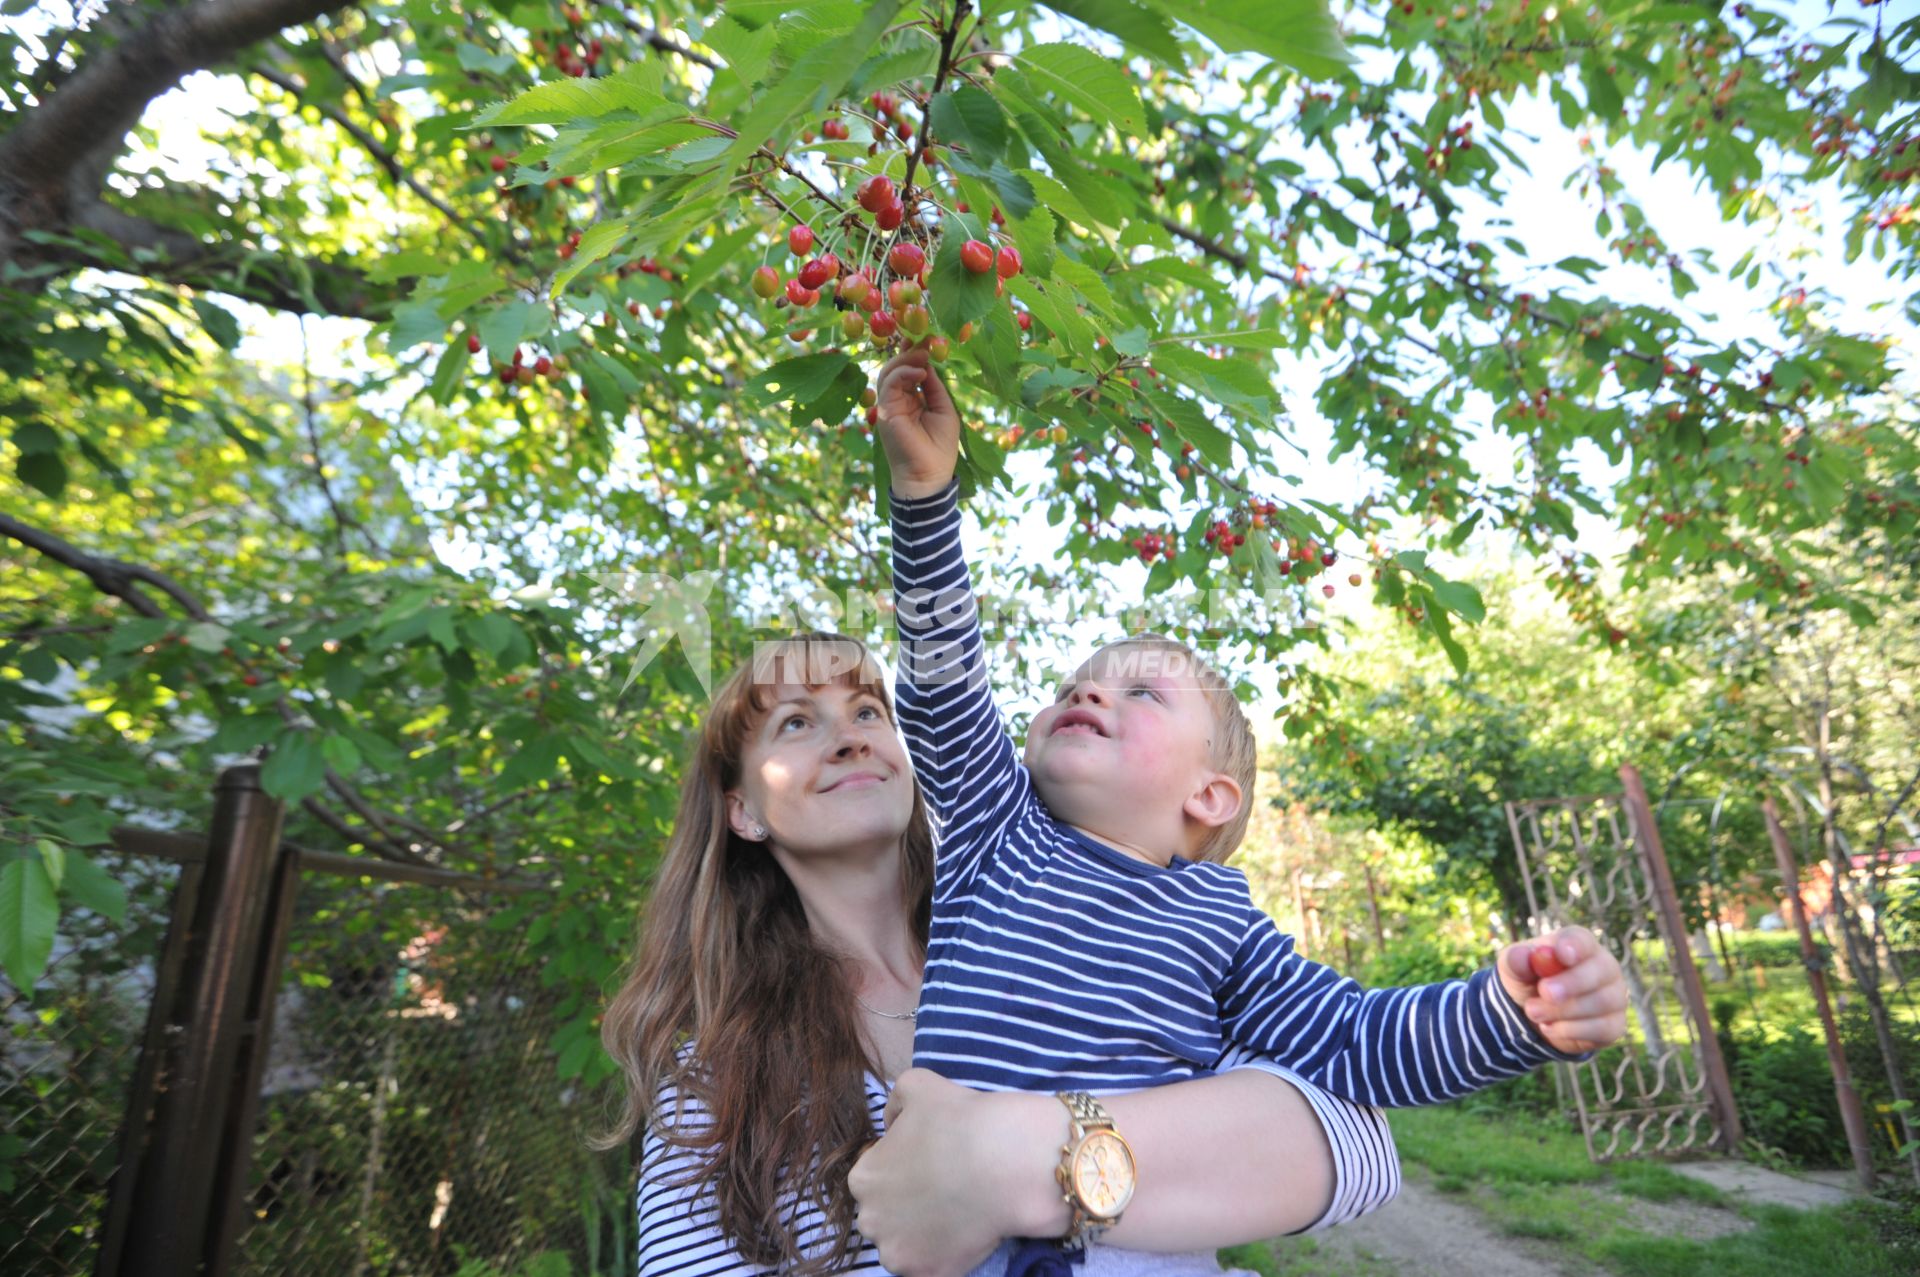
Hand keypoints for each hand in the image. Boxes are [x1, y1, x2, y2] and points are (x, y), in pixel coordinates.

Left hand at [848, 1069, 1061, 1276]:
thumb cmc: (960, 1120)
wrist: (1006, 1163)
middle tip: (944, 1189)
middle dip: (906, 1206)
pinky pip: (931, 1266)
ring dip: (922, 1234)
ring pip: (904, 1245)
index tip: (929, 1164)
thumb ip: (894, 1102)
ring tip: (956, 1213)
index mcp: (862, 1179)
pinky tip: (965, 1232)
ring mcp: (897, 1254)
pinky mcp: (928, 1275)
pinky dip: (945, 1255)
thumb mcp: (917, 1085)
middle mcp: (870, 1222)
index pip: (875, 1178)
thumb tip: (891, 1125)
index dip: (903, 1170)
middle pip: (885, 1215)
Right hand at [875, 341, 961, 499]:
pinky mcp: (884, 412)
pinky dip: (902, 374)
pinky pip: (889, 384)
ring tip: (922, 355)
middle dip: (908, 352)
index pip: (908, 372)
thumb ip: (934, 387)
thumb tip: (928, 364)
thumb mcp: (943, 410)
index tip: (926, 339)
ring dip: (905, 360)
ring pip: (889, 373)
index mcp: (911, 400)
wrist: (929, 475)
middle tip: (922, 340)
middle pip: (896, 368)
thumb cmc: (939, 447)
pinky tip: (919, 372)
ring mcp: (889, 406)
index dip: (914, 355)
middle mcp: (897, 401)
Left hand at [1497, 925, 1628, 1053]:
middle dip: (1571, 983)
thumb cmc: (1528, 980)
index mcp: (1578, 944)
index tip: (1562, 955)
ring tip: (1533, 1012)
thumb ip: (1515, 961)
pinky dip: (1572, 1031)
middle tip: (1545, 992)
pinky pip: (1603, 1028)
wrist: (1536, 1014)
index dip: (1575, 946)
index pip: (1582, 940)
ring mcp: (1615, 995)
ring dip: (1563, 1011)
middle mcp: (1604, 965)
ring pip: (1601, 1002)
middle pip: (1601, 969)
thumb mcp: (1513, 968)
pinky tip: (1550, 1027)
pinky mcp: (1615, 1024)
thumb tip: (1521, 957)